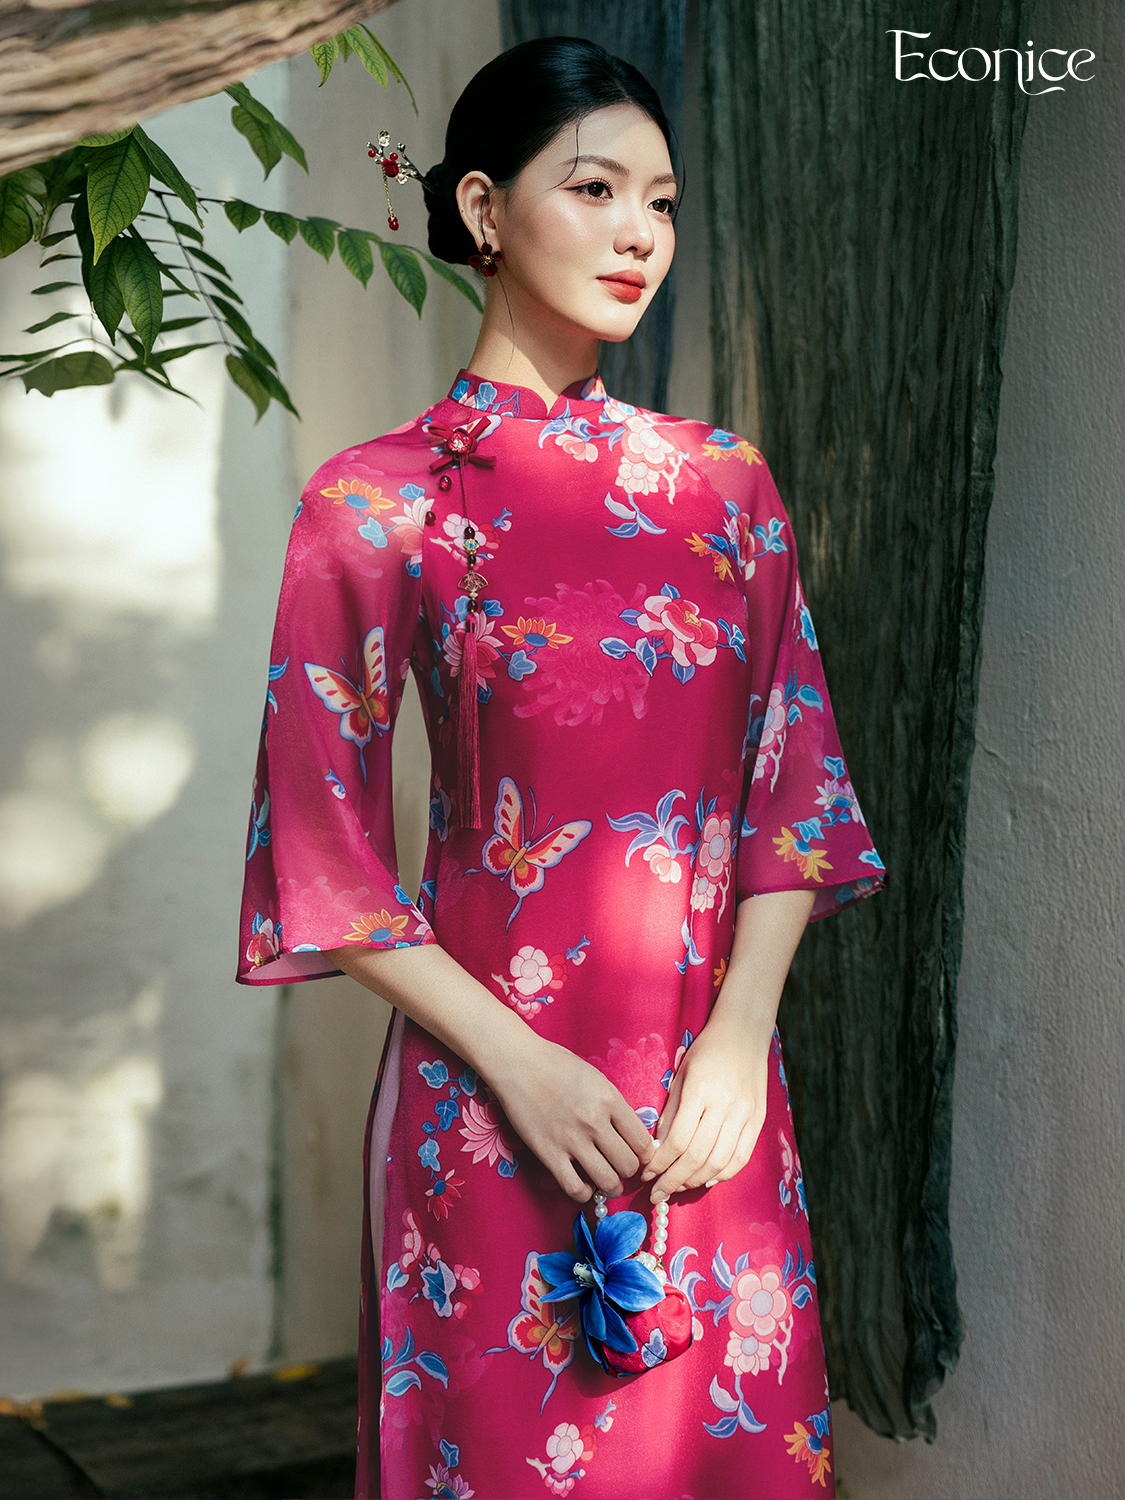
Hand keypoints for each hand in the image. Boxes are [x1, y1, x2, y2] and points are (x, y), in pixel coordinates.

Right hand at [488, 1036, 655, 1204]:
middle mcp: (595, 1122)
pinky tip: (583, 1185)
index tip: (638, 1156)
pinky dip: (583, 1193)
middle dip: (628, 1171)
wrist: (518, 1063)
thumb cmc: (557, 1065)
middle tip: (621, 1168)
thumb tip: (630, 1135)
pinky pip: (574, 1188)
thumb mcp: (597, 1079)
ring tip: (608, 1183)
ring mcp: (571, 1139)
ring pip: (607, 1181)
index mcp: (610, 1100)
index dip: (644, 1155)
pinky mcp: (548, 1152)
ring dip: (611, 1187)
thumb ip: (614, 1106)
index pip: (642, 1143)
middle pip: (628, 1165)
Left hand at [641, 1018, 771, 1203]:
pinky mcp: (758, 1120)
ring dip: (695, 1181)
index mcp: (700, 1091)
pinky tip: (706, 1180)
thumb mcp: (681, 1076)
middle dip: (673, 1180)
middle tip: (657, 1194)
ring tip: (678, 1188)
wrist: (744, 1034)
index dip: (660, 1164)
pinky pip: (741, 1157)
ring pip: (719, 1162)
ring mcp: (745, 1114)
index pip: (678, 1140)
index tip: (646, 1175)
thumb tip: (658, 1151)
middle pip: (697, 1157)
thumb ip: (670, 1114)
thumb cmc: (706, 1052)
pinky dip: (723, 1174)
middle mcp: (725, 1106)